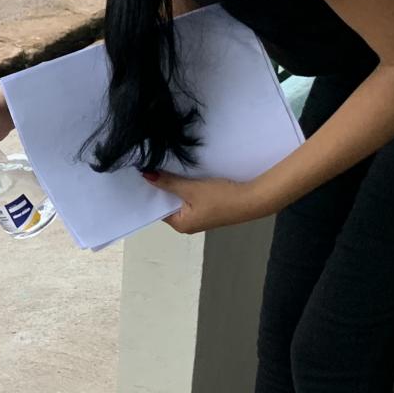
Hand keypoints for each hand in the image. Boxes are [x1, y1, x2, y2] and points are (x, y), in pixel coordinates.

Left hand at [144, 173, 269, 234]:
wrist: (252, 199)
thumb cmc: (221, 198)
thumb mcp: (191, 188)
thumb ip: (168, 182)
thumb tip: (146, 176)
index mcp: (181, 225)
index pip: (157, 209)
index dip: (150, 192)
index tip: (140, 176)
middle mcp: (188, 224)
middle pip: (168, 204)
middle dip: (161, 188)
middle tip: (148, 168)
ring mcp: (199, 217)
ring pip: (180, 199)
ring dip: (174, 185)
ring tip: (161, 168)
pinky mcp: (208, 209)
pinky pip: (190, 197)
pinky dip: (185, 186)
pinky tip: (180, 173)